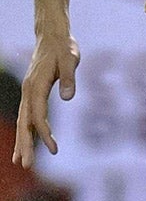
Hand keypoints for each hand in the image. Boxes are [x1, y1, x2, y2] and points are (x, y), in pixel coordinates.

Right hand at [15, 28, 79, 167]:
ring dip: (22, 141)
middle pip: (25, 123)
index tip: (54, 150)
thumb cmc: (64, 47)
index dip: (44, 134)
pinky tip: (27, 142)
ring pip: (22, 121)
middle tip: (26, 165)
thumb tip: (67, 98)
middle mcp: (28, 91)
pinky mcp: (32, 92)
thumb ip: (68, 78)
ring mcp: (28, 92)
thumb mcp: (70, 60)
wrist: (53, 35)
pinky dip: (26, 130)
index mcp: (35, 86)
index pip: (38, 116)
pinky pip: (27, 115)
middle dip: (25, 145)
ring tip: (20, 161)